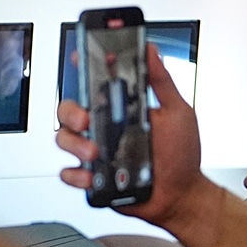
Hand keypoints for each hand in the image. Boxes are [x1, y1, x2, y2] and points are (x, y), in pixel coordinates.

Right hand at [55, 44, 222, 246]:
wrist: (182, 195)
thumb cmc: (181, 156)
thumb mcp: (177, 112)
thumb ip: (161, 81)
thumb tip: (151, 51)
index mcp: (120, 109)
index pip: (93, 83)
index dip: (82, 69)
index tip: (80, 59)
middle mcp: (103, 127)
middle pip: (69, 109)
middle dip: (71, 111)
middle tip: (86, 119)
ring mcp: (95, 151)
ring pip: (64, 138)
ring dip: (75, 143)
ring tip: (95, 153)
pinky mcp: (91, 176)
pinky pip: (69, 172)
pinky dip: (76, 174)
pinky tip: (92, 176)